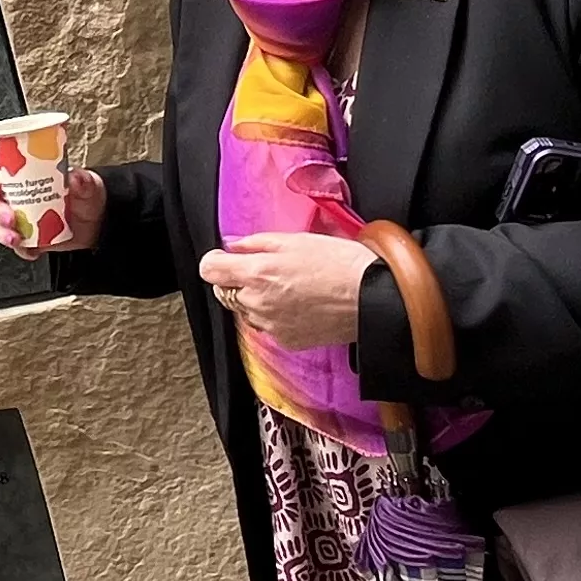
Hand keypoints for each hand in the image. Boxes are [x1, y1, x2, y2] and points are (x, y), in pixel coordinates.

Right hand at [0, 160, 104, 255]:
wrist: (96, 224)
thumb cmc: (87, 196)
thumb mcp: (89, 185)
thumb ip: (84, 181)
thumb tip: (76, 178)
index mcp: (26, 174)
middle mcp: (18, 195)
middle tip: (10, 217)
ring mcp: (20, 217)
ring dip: (1, 232)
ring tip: (16, 238)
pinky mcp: (26, 237)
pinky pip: (14, 245)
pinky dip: (20, 249)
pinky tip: (31, 250)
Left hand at [198, 231, 378, 347]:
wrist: (371, 298)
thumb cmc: (339, 264)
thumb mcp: (295, 240)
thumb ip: (256, 243)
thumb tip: (234, 246)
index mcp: (258, 273)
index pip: (209, 270)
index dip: (216, 261)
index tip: (224, 259)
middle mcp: (258, 302)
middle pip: (226, 292)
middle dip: (239, 281)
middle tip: (268, 270)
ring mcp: (270, 325)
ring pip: (247, 311)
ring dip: (258, 300)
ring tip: (290, 287)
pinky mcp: (286, 340)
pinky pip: (268, 326)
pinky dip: (276, 316)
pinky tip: (300, 304)